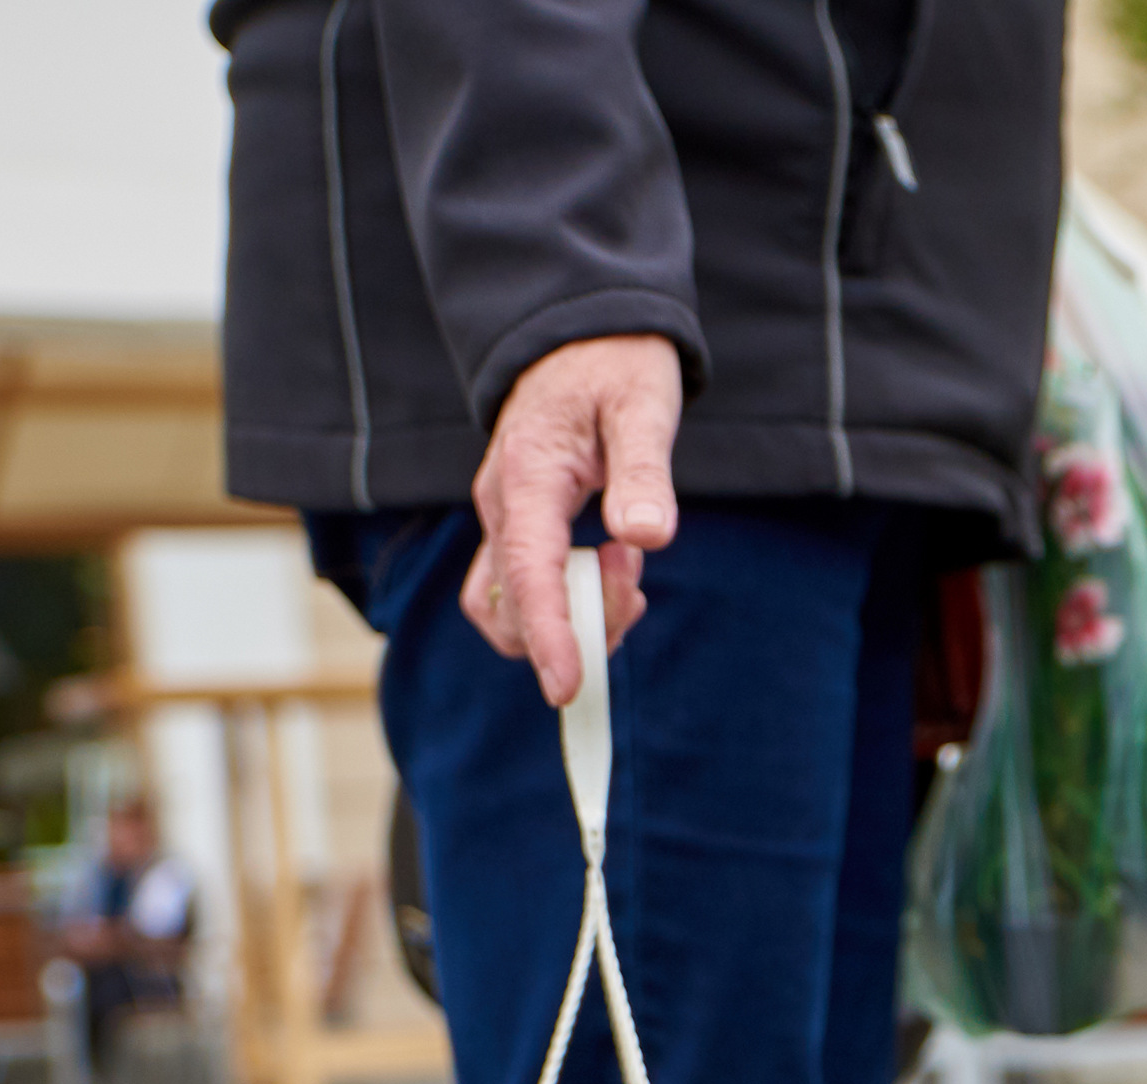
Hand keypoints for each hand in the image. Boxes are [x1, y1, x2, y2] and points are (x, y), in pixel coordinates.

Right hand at [464, 335, 683, 703]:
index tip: (568, 686)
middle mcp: (500, 504)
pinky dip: (562, 605)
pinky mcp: (513, 529)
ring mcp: (501, 520)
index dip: (549, 634)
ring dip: (569, 619)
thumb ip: (644, 472)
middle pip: (515, 607)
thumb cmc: (615, 365)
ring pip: (508, 609)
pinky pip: (520, 592)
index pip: (530, 572)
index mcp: (528, 475)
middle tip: (636, 577)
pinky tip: (610, 571)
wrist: (578, 335)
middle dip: (579, 624)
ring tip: (626, 571)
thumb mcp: (643, 405)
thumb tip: (646, 536)